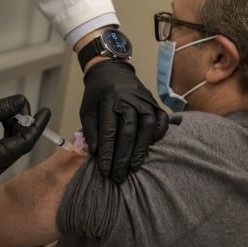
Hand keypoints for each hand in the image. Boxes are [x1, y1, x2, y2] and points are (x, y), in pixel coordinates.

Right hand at [0, 94, 50, 185]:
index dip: (36, 125)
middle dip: (21, 125)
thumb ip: (2, 109)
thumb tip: (22, 102)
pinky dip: (0, 138)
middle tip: (18, 106)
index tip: (45, 110)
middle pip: (17, 147)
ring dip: (10, 131)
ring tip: (6, 112)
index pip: (24, 142)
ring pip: (7, 150)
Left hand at [80, 60, 168, 182]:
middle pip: (128, 132)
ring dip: (141, 150)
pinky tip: (150, 148)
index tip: (104, 170)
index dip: (107, 153)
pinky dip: (158, 135)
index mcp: (109, 100)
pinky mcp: (154, 102)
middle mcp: (128, 99)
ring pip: (146, 127)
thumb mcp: (87, 109)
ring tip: (133, 168)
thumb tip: (96, 153)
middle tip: (118, 176)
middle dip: (122, 157)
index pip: (108, 131)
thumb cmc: (97, 94)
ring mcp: (144, 100)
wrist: (111, 70)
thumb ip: (90, 130)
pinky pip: (161, 120)